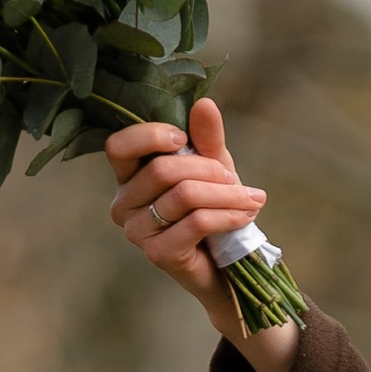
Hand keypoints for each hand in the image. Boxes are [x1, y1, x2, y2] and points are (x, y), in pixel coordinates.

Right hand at [106, 96, 299, 371]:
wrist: (227, 267)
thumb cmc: (213, 210)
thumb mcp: (212, 168)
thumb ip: (206, 138)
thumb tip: (205, 104)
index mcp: (128, 177)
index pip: (119, 146)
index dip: (152, 136)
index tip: (186, 139)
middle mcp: (123, 205)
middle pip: (161, 170)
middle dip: (207, 169)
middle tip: (237, 179)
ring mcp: (137, 232)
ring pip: (183, 196)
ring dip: (225, 194)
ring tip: (251, 199)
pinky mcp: (158, 255)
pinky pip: (196, 223)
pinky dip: (228, 215)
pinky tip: (247, 216)